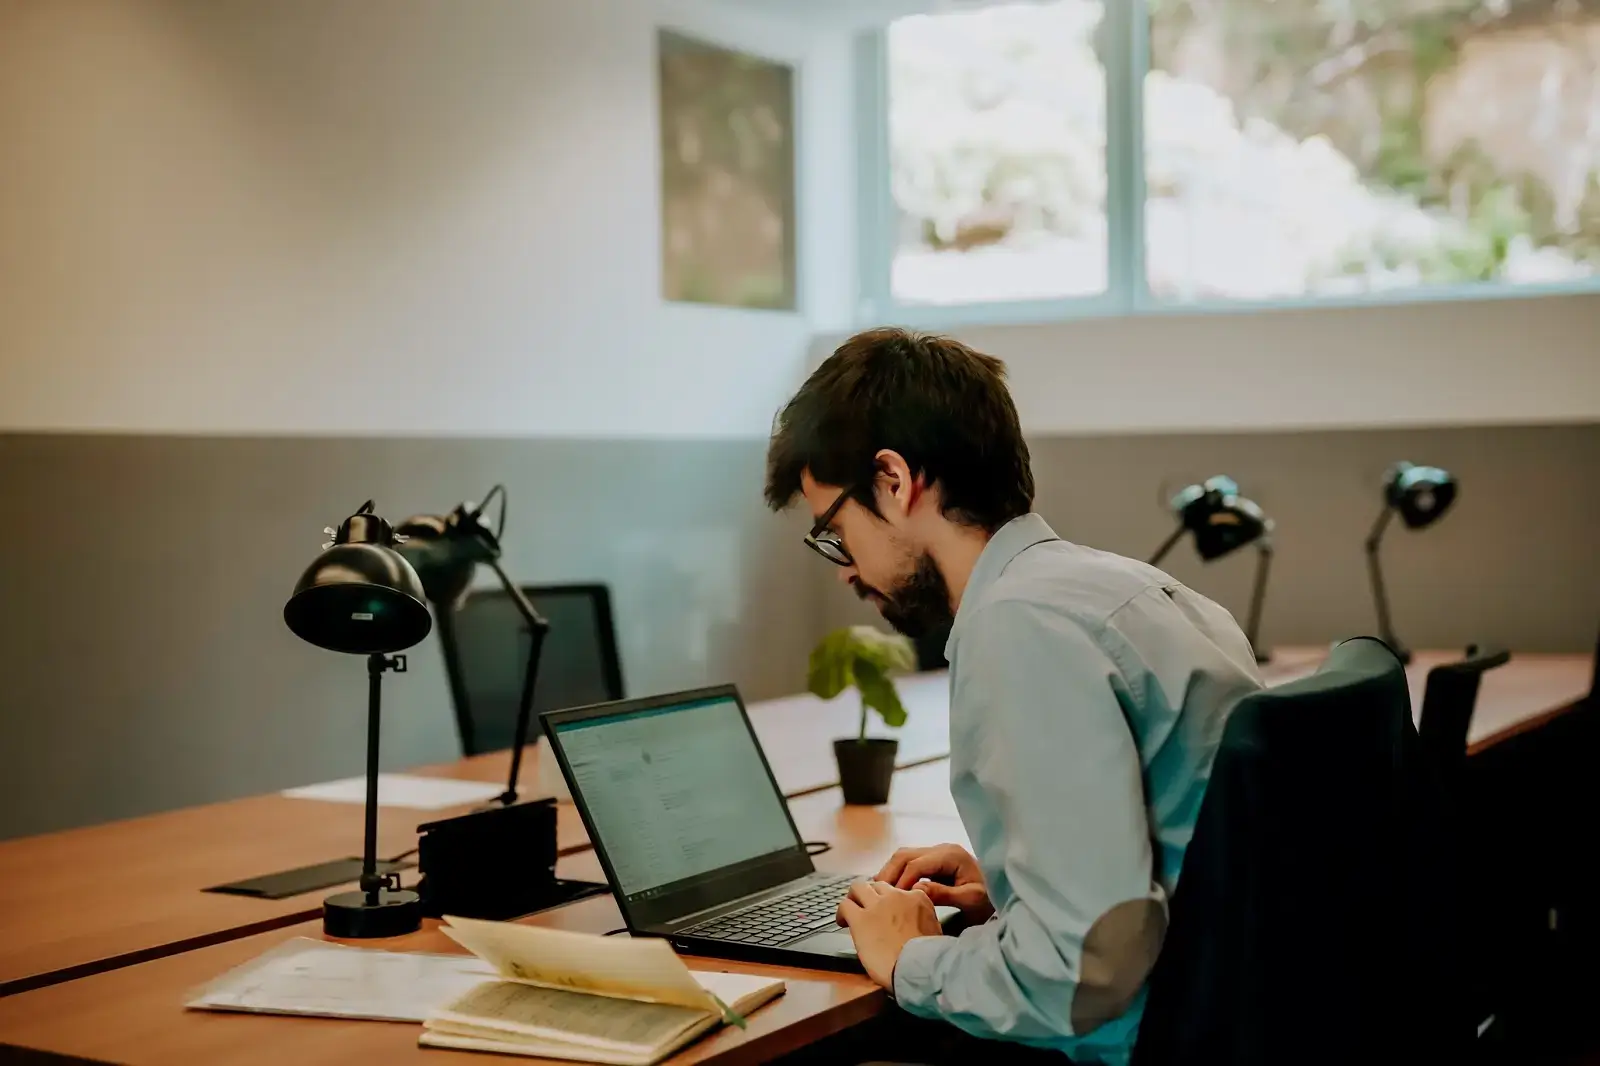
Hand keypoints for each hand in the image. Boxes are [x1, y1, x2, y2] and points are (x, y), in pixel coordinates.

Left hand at [835, 881, 941, 989]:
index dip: (890, 902)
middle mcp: (896, 896)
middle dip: (870, 894)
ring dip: (854, 898)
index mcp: (916, 899)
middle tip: (866, 907)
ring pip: (858, 888)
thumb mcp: (935, 930)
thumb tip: (913, 927)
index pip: (898, 891)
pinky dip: (841, 913)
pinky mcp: (860, 919)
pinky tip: (842, 922)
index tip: (887, 911)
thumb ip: (923, 920)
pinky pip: (845, 906)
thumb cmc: (928, 957)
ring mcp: (877, 906)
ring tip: (850, 910)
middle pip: (877, 885)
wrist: (919, 967)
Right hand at [877, 844, 994, 924]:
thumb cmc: (989, 898)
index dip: (901, 881)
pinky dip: (897, 873)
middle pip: (905, 855)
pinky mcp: (934, 861)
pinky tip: (890, 889)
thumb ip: (945, 894)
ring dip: (890, 872)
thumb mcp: (971, 900)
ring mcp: (936, 853)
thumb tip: (917, 889)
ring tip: (880, 892)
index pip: (917, 864)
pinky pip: (909, 862)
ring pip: (904, 856)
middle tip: (877, 894)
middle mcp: (941, 849)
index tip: (892, 899)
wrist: (1003, 892)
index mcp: (951, 855)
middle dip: (889, 873)